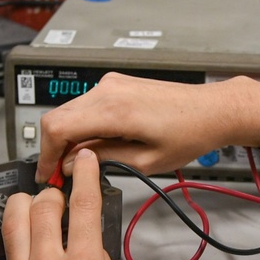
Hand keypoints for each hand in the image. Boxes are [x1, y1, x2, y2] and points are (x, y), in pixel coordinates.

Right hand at [36, 72, 259, 182]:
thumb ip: (104, 160)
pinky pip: (86, 105)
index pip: (57, 128)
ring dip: (68, 136)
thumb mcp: (146, 161)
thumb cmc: (189, 134)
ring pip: (69, 110)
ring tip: (81, 163)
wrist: (213, 110)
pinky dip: (82, 124)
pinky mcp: (117, 84)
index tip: (47, 175)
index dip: (46, 155)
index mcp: (113, 110)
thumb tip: (73, 164)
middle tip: (60, 174)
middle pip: (57, 117)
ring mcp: (112, 84)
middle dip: (54, 148)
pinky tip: (95, 144)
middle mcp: (108, 91)